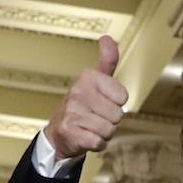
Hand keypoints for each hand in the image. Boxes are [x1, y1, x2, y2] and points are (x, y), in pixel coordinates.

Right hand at [45, 36, 127, 159]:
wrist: (60, 132)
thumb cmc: (83, 105)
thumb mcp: (95, 80)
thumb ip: (107, 60)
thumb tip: (107, 38)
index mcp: (87, 77)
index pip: (123, 97)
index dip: (116, 103)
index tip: (103, 101)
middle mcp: (78, 92)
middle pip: (118, 115)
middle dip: (110, 120)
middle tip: (95, 116)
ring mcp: (73, 112)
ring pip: (109, 130)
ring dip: (103, 133)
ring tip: (90, 126)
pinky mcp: (71, 132)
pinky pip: (99, 143)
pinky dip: (97, 144)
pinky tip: (86, 137)